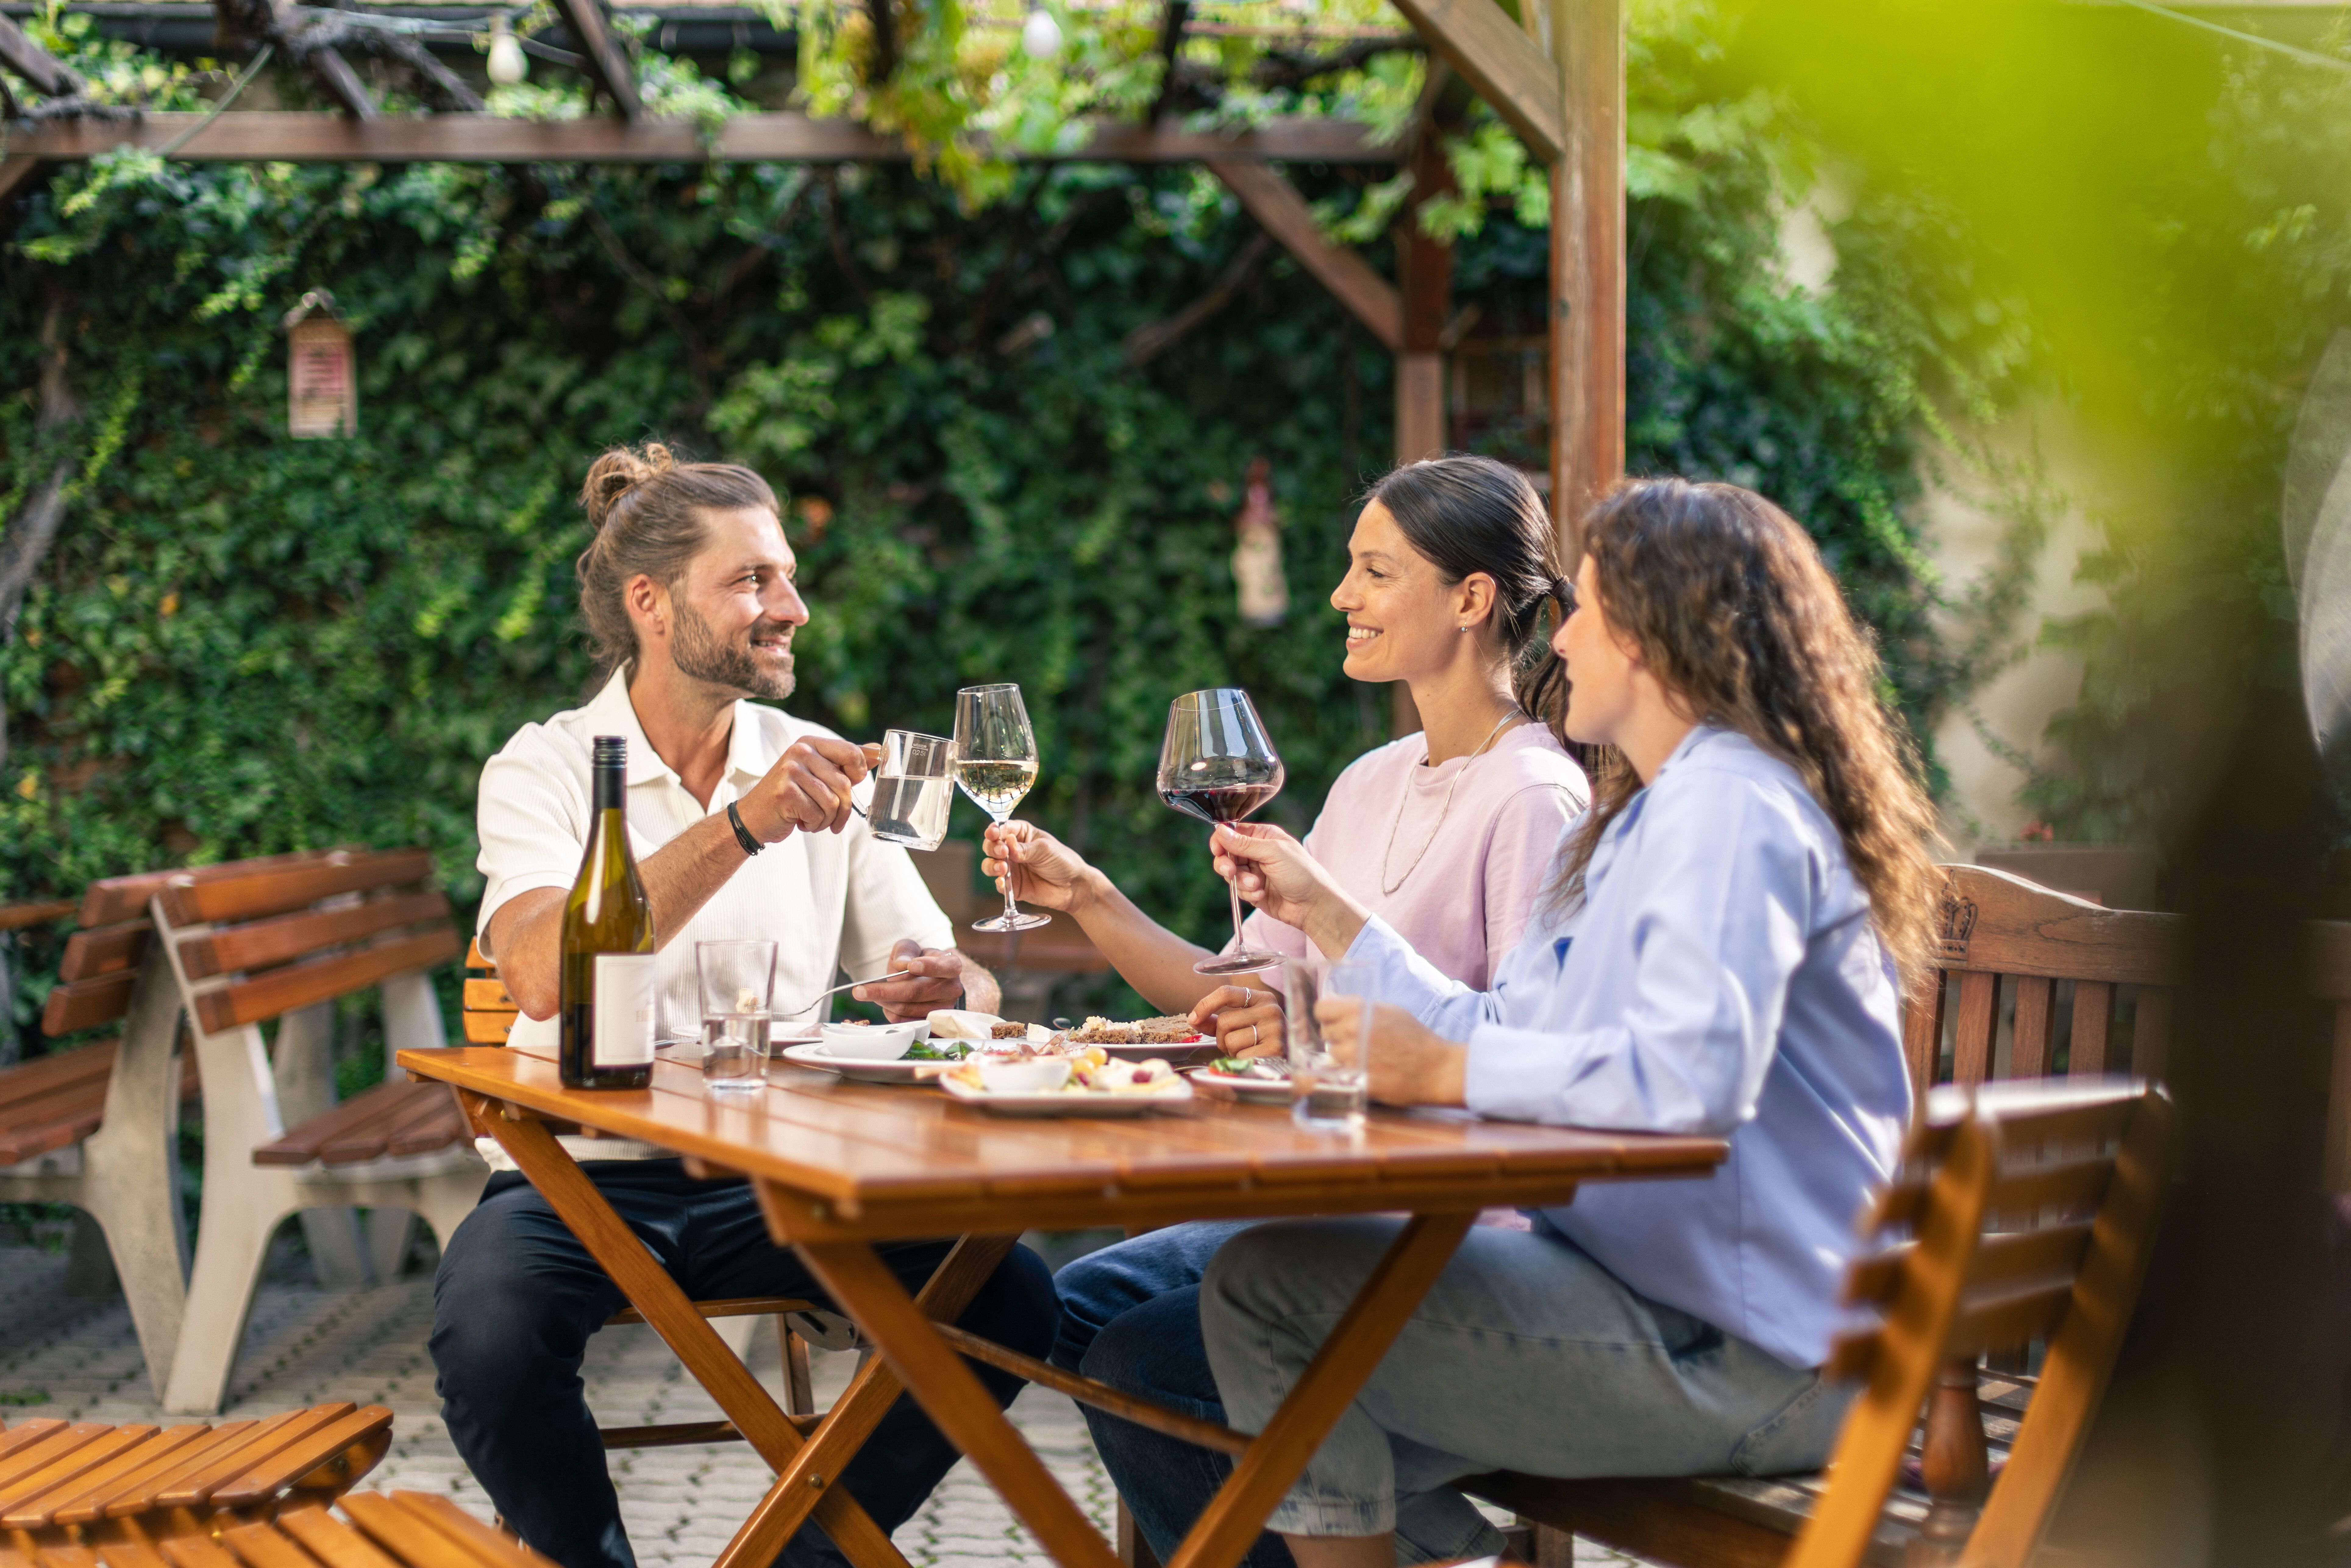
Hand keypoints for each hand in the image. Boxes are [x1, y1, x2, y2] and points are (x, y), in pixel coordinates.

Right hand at [745, 738, 878, 836]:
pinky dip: (813, 825)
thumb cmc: (791, 795)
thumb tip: (878, 750)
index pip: (852, 753)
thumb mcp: (819, 773)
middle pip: (845, 784)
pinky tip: (799, 821)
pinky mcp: (785, 793)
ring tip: (811, 817)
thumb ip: (847, 761)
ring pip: (833, 802)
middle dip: (841, 809)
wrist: (753, 817)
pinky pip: (817, 814)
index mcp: (810, 743)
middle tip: (828, 816)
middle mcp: (799, 752)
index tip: (848, 786)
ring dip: (826, 819)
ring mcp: (790, 771)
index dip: (858, 775)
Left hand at [854, 939, 964, 1021]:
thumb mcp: (910, 948)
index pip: (945, 967)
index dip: (929, 967)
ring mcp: (943, 1009)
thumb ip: (905, 952)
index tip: (912, 966)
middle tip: (859, 990)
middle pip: (917, 991)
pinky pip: (905, 1021)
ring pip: (907, 1008)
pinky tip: (884, 1003)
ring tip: (869, 994)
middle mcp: (952, 989)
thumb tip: (902, 964)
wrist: (925, 980)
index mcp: (951, 966)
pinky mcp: (932, 1024)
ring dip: (884, 1001)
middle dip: (886, 991)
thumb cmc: (917, 960)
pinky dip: (889, 1013)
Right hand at [981, 821, 1094, 912]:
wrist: (1074, 886)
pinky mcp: (1013, 886)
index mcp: (1021, 834)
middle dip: (992, 847)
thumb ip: (1024, 848)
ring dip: (992, 865)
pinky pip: (999, 885)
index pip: (1002, 828)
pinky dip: (998, 883)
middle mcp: (1012, 850)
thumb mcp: (1045, 849)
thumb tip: (1007, 845)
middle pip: (991, 846)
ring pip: (990, 864)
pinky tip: (1003, 882)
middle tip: (1002, 852)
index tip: (994, 833)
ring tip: (1003, 868)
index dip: (995, 830)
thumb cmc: (1062, 861)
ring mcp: (1012, 868)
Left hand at [1187, 984, 1284, 1057]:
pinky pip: (1239, 1056)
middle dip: (1221, 1037)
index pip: (1226, 993)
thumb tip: (1194, 1019)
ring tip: (1246, 1051)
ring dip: (1231, 1051)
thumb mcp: (1245, 1023)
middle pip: (1224, 1021)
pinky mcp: (1275, 1049)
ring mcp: (1274, 1029)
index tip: (1193, 1019)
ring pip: (1229, 1040)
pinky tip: (1253, 1059)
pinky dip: (1240, 1061)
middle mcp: (1270, 1010)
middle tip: (1235, 1044)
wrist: (1295, 1057)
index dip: (1205, 1005)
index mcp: (1262, 998)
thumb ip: (1218, 1020)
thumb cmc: (1263, 1039)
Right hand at [1209, 823, 1368, 955]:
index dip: (1222, 840)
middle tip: (1232, 871)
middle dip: (1227, 864)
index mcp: (1263, 836)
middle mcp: (1257, 852)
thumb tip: (1220, 831)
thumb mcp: (1273, 852)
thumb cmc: (1302, 873)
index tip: (1217, 850)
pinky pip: (1238, 890)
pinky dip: (1247, 893)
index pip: (1233, 832)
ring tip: (1257, 886)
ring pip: (1231, 874)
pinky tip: (1261, 894)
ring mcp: (1254, 872)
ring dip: (1241, 881)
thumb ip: (1245, 843)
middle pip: (1226, 854)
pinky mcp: (1253, 890)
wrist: (1313, 905)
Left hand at [1313, 998, 1465, 1106]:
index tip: (1333, 1020)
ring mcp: (1354, 1058)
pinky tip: (1367, 1070)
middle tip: (1357, 1040)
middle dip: (1337, 1035)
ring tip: (1365, 1056)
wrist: (1436, 1069)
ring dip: (1343, 1055)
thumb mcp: (1389, 1011)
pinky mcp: (1357, 1079)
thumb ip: (1359, 1007)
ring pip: (1332, 1054)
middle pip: (1325, 1032)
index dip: (1326, 1015)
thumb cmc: (1415, 1038)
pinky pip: (1341, 1074)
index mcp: (1360, 1010)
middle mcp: (1353, 1032)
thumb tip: (1331, 1000)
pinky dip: (1350, 1072)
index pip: (1321, 1009)